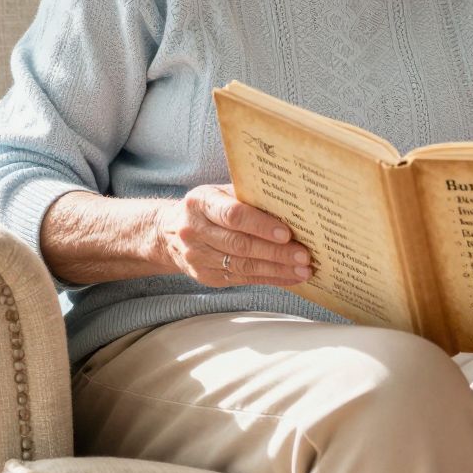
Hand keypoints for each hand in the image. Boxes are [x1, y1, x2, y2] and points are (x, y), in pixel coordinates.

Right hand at [156, 184, 311, 287]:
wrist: (169, 233)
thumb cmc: (208, 207)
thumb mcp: (220, 192)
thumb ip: (248, 198)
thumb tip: (291, 206)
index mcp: (200, 203)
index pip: (233, 215)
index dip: (261, 225)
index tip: (286, 233)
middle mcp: (194, 230)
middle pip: (240, 244)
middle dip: (276, 252)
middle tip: (304, 256)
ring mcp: (197, 256)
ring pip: (243, 266)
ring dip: (276, 270)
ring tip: (303, 270)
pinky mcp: (205, 276)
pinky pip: (242, 279)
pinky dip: (268, 279)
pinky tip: (289, 277)